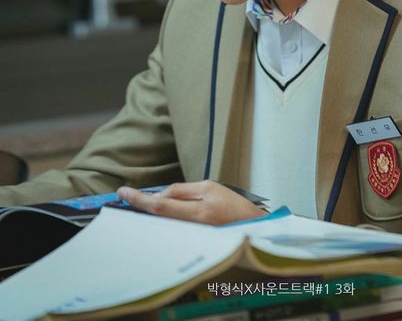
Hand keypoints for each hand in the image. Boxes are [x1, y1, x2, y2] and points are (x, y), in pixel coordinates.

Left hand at [116, 180, 266, 224]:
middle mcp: (192, 228)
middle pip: (157, 217)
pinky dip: (161, 219)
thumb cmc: (233, 206)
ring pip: (161, 223)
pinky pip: (169, 229)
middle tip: (130, 196)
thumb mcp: (209, 188)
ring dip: (151, 212)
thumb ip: (183, 191)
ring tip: (144, 201)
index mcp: (198, 212)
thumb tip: (160, 195)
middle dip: (142, 205)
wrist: (251, 228)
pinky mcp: (189, 243)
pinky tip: (159, 213)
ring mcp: (190, 238)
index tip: (122, 192)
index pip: (160, 206)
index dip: (139, 199)